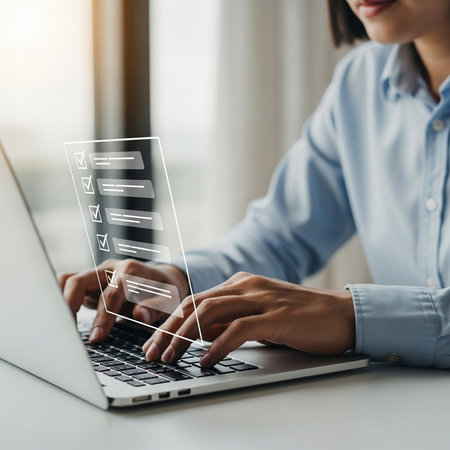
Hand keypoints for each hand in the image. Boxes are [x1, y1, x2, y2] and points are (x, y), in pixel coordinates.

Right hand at [58, 259, 189, 342]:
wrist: (163, 280)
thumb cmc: (167, 291)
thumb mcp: (170, 300)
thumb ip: (156, 307)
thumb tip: (140, 315)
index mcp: (131, 271)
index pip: (110, 294)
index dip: (103, 317)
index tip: (96, 339)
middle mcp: (110, 269)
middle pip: (80, 281)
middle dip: (70, 306)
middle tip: (67, 334)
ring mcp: (98, 273)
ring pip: (69, 280)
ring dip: (60, 301)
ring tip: (59, 328)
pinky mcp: (90, 282)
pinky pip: (68, 286)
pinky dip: (61, 299)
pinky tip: (61, 320)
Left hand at [142, 272, 354, 366]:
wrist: (342, 314)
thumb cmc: (301, 318)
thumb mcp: (260, 316)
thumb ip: (232, 321)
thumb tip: (202, 336)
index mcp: (241, 284)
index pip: (195, 301)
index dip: (171, 322)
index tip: (155, 343)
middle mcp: (247, 286)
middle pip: (196, 305)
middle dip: (168, 330)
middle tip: (152, 353)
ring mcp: (262, 299)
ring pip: (210, 313)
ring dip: (184, 337)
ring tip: (169, 358)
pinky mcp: (277, 316)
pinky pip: (238, 329)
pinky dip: (217, 346)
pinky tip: (205, 361)